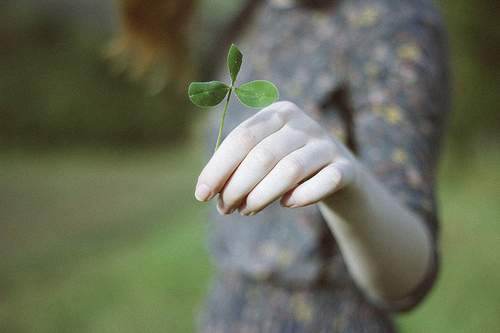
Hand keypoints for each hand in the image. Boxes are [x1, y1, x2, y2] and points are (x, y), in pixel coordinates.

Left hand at [194, 101, 355, 215]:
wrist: (336, 172)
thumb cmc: (286, 164)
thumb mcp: (262, 156)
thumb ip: (236, 166)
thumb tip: (207, 191)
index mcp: (277, 113)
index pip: (241, 138)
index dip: (217, 168)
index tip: (202, 195)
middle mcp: (303, 123)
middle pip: (262, 156)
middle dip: (237, 187)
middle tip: (226, 208)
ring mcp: (326, 144)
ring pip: (289, 170)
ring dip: (262, 196)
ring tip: (247, 211)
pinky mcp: (346, 168)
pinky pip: (325, 182)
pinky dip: (302, 197)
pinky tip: (286, 204)